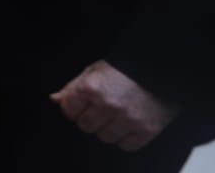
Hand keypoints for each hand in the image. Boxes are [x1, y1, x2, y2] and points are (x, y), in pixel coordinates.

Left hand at [51, 60, 178, 150]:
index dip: (74, 108)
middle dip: (90, 119)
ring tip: (116, 115)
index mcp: (91, 88)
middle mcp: (108, 105)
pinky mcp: (146, 130)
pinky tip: (129, 125)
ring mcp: (128, 119)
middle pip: (85, 126)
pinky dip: (126, 138)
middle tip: (100, 110)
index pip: (69, 111)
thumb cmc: (124, 68)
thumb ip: (72, 87)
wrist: (160, 69)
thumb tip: (55, 99)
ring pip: (105, 137)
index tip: (81, 106)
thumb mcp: (93, 71)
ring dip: (108, 129)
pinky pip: (126, 146)